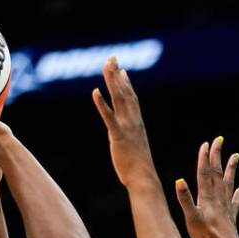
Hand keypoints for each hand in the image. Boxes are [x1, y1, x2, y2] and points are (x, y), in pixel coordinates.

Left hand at [92, 57, 155, 186]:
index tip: (122, 70)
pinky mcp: (118, 136)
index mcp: (137, 124)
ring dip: (112, 81)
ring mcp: (126, 127)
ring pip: (119, 99)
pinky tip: (95, 92)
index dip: (126, 84)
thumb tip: (128, 136)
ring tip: (107, 66)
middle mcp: (133, 121)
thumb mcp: (135, 148)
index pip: (132, 99)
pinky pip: (109, 117)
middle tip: (112, 59)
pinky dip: (102, 104)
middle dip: (118, 75)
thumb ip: (131, 139)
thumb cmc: (139, 168)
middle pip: (125, 93)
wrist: (143, 178)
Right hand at [174, 136, 238, 237]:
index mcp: (207, 197)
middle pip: (217, 173)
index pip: (204, 173)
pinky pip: (235, 202)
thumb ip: (185, 199)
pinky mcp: (231, 217)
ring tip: (236, 156)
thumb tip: (179, 181)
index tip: (206, 144)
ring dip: (230, 169)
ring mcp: (226, 207)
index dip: (204, 158)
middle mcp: (218, 199)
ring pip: (228, 183)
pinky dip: (238, 194)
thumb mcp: (191, 217)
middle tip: (219, 140)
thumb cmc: (206, 236)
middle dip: (217, 156)